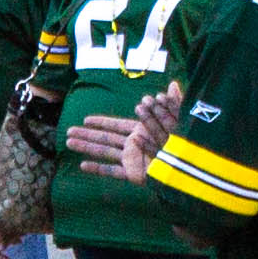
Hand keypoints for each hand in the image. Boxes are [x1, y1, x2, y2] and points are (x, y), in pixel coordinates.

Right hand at [66, 81, 183, 182]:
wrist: (189, 166)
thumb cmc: (186, 144)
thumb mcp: (179, 120)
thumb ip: (173, 104)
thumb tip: (172, 85)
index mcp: (142, 131)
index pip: (117, 125)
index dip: (101, 122)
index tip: (86, 120)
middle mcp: (133, 145)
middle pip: (105, 138)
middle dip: (86, 134)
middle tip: (68, 132)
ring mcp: (131, 159)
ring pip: (104, 152)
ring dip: (86, 147)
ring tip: (68, 143)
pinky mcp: (133, 173)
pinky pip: (112, 170)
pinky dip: (97, 168)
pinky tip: (82, 165)